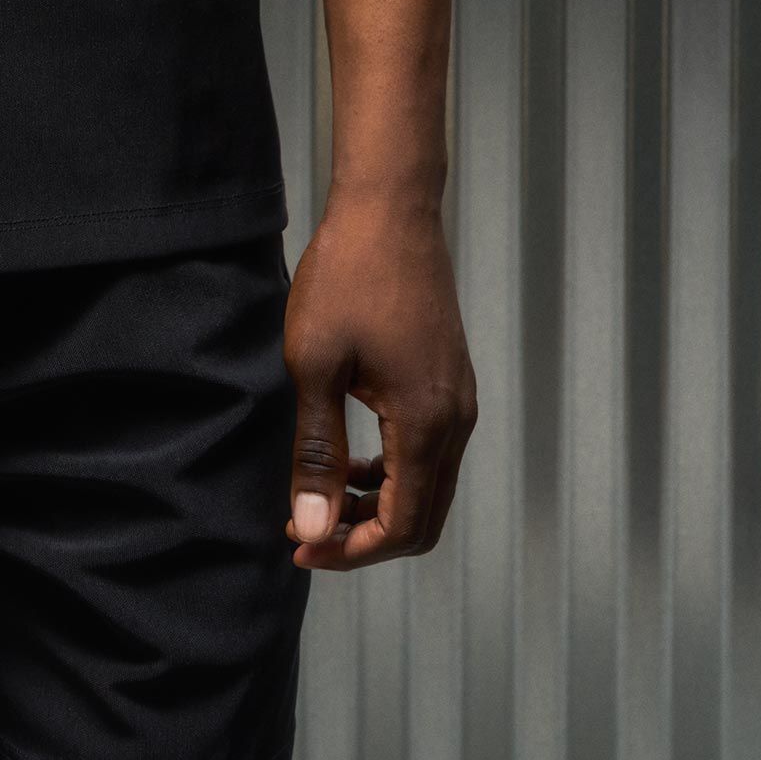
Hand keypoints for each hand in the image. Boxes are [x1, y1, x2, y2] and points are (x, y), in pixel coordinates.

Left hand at [281, 187, 476, 569]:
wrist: (389, 208)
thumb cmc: (347, 277)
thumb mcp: (315, 365)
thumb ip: (318, 452)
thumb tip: (314, 527)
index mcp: (426, 424)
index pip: (402, 527)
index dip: (351, 551)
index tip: (301, 546)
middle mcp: (456, 421)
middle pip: (423, 518)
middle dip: (364, 537)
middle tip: (306, 530)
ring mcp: (459, 399)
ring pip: (429, 487)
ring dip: (378, 505)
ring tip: (320, 496)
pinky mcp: (451, 380)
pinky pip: (430, 452)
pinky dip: (393, 471)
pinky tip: (351, 455)